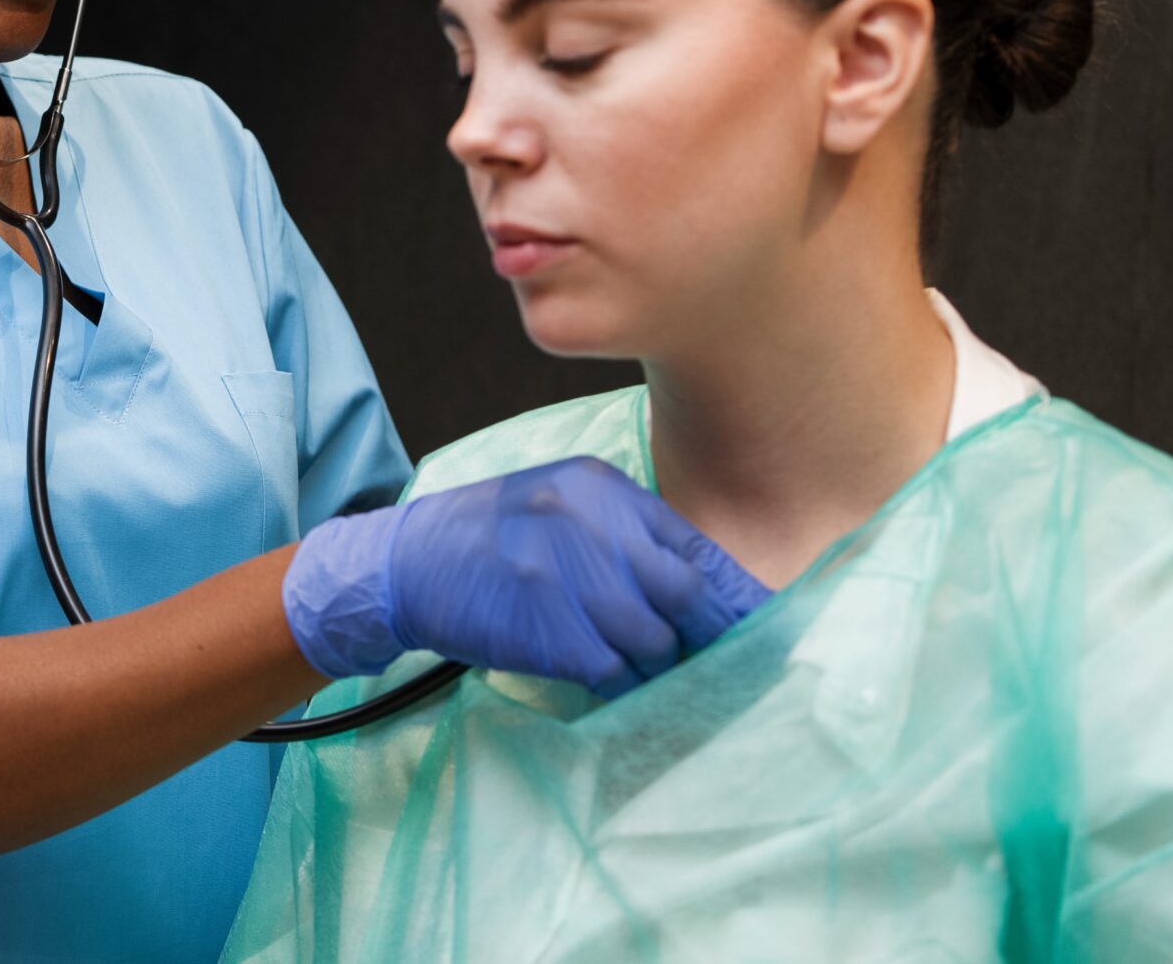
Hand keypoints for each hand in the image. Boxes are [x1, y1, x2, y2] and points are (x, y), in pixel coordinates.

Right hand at [284, 456, 770, 698]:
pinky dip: (617, 681)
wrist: (408, 563)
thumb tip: (702, 587)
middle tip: (713, 657)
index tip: (764, 624)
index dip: (736, 594)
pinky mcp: (556, 632)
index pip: (696, 546)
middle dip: (706, 632)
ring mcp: (575, 580)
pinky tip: (599, 674)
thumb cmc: (489, 537)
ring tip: (628, 660)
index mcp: (602, 490)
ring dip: (654, 663)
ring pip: (656, 641)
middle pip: (688, 593)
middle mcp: (594, 527)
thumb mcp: (559, 504)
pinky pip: (616, 672)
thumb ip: (625, 532)